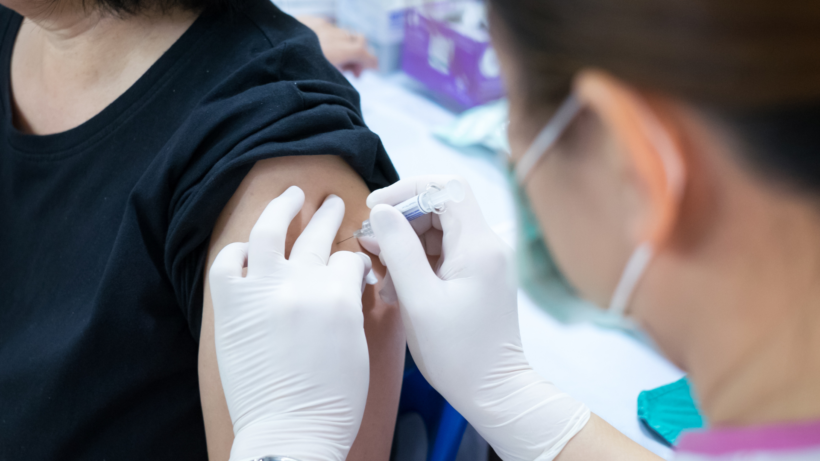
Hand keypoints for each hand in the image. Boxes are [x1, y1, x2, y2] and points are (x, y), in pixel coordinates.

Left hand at [209, 186, 371, 460]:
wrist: (290, 432)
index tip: (354, 263)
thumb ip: (352, 304)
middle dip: (328, 215)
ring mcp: (262, 291)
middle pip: (317, 234)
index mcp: (338, 295)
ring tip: (292, 194)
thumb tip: (349, 281)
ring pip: (270, 229)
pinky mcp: (232, 307)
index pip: (349, 258)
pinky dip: (237, 249)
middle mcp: (300, 283)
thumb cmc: (333, 401)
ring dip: (283, 207)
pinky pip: (227, 262)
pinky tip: (246, 246)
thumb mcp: (359, 346)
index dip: (355, 259)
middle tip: (332, 203)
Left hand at [297, 15, 378, 76]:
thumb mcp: (322, 78)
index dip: (372, 62)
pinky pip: (327, 27)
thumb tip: (349, 80)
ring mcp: (321, 25)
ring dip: (346, 45)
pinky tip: (319, 48)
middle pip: (358, 39)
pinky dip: (330, 37)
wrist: (268, 45)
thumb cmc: (295, 69)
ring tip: (336, 60)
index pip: (365, 53)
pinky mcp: (308, 20)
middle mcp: (333, 34)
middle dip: (360, 54)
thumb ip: (339, 78)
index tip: (374, 69)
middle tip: (352, 71)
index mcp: (339, 50)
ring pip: (343, 32)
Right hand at [363, 176, 589, 460]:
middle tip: (371, 245)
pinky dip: (417, 264)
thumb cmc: (457, 353)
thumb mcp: (418, 300)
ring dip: (405, 246)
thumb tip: (382, 212)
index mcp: (478, 245)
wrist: (494, 392)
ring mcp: (484, 262)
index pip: (446, 187)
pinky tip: (396, 290)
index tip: (376, 209)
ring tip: (382, 277)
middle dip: (402, 221)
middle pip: (440, 207)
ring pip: (438, 232)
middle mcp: (487, 246)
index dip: (408, 190)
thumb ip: (399, 251)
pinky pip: (443, 255)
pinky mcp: (478, 278)